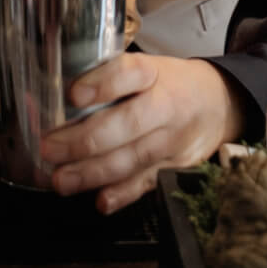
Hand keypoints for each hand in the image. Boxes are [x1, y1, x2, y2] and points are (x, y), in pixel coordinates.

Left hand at [39, 53, 247, 213]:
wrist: (217, 104)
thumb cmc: (166, 84)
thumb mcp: (143, 67)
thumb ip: (106, 79)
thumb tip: (54, 95)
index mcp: (153, 73)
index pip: (128, 73)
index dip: (101, 84)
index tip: (73, 94)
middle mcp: (165, 105)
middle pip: (126, 124)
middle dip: (84, 140)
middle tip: (49, 149)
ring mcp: (172, 139)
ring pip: (132, 158)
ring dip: (93, 172)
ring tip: (61, 180)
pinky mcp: (176, 167)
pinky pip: (148, 184)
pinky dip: (124, 194)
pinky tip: (101, 200)